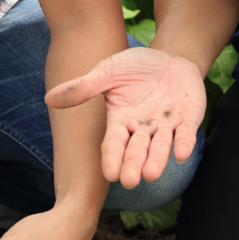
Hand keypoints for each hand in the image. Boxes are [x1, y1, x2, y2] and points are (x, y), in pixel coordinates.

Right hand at [46, 47, 205, 188]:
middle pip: (137, 150)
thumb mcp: (107, 72)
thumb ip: (84, 87)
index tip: (110, 174)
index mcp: (121, 122)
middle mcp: (143, 129)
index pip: (114, 144)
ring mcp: (167, 126)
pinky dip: (184, 143)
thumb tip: (50, 98)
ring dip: (157, 160)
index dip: (113, 158)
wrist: (169, 58)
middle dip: (133, 165)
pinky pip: (186, 134)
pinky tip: (181, 154)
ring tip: (151, 175)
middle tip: (129, 182)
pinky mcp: (188, 119)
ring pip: (161, 147)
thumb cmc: (135, 68)